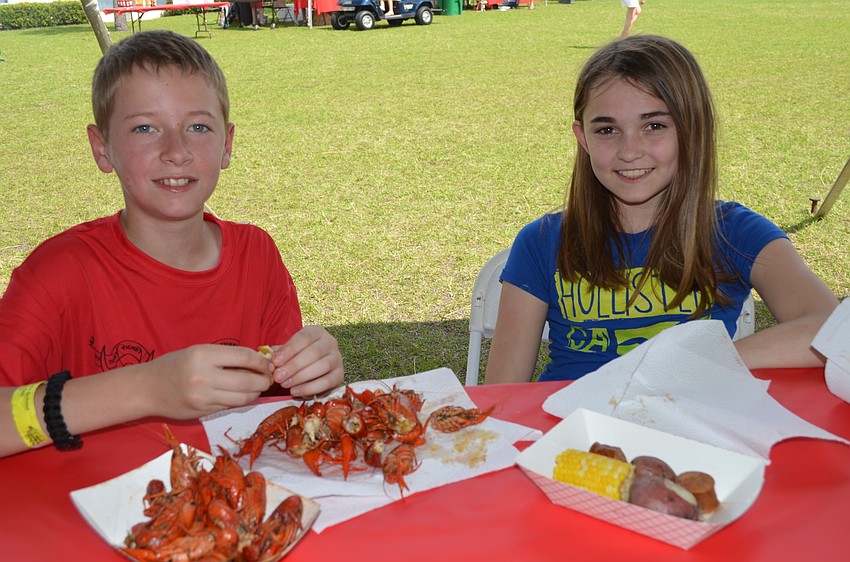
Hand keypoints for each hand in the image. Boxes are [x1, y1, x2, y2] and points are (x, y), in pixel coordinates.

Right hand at [149, 344, 273, 418]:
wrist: (148, 389)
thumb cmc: (175, 365)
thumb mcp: (198, 352)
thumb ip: (225, 356)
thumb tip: (257, 360)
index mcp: (203, 355)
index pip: (243, 357)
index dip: (261, 361)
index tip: (268, 363)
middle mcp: (203, 377)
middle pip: (247, 381)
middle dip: (264, 380)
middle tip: (269, 378)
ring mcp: (203, 397)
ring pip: (242, 398)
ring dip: (255, 393)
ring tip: (258, 387)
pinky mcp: (203, 412)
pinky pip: (230, 406)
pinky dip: (240, 401)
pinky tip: (242, 395)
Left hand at [269, 325, 344, 396]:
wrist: (312, 366)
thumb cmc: (297, 356)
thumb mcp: (289, 350)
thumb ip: (279, 354)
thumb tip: (270, 361)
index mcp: (317, 332)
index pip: (304, 337)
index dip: (289, 350)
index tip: (275, 362)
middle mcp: (331, 342)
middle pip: (314, 352)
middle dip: (294, 366)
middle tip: (278, 377)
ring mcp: (337, 358)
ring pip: (323, 366)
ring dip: (301, 377)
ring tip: (285, 384)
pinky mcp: (339, 375)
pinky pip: (327, 382)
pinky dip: (310, 388)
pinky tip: (295, 391)